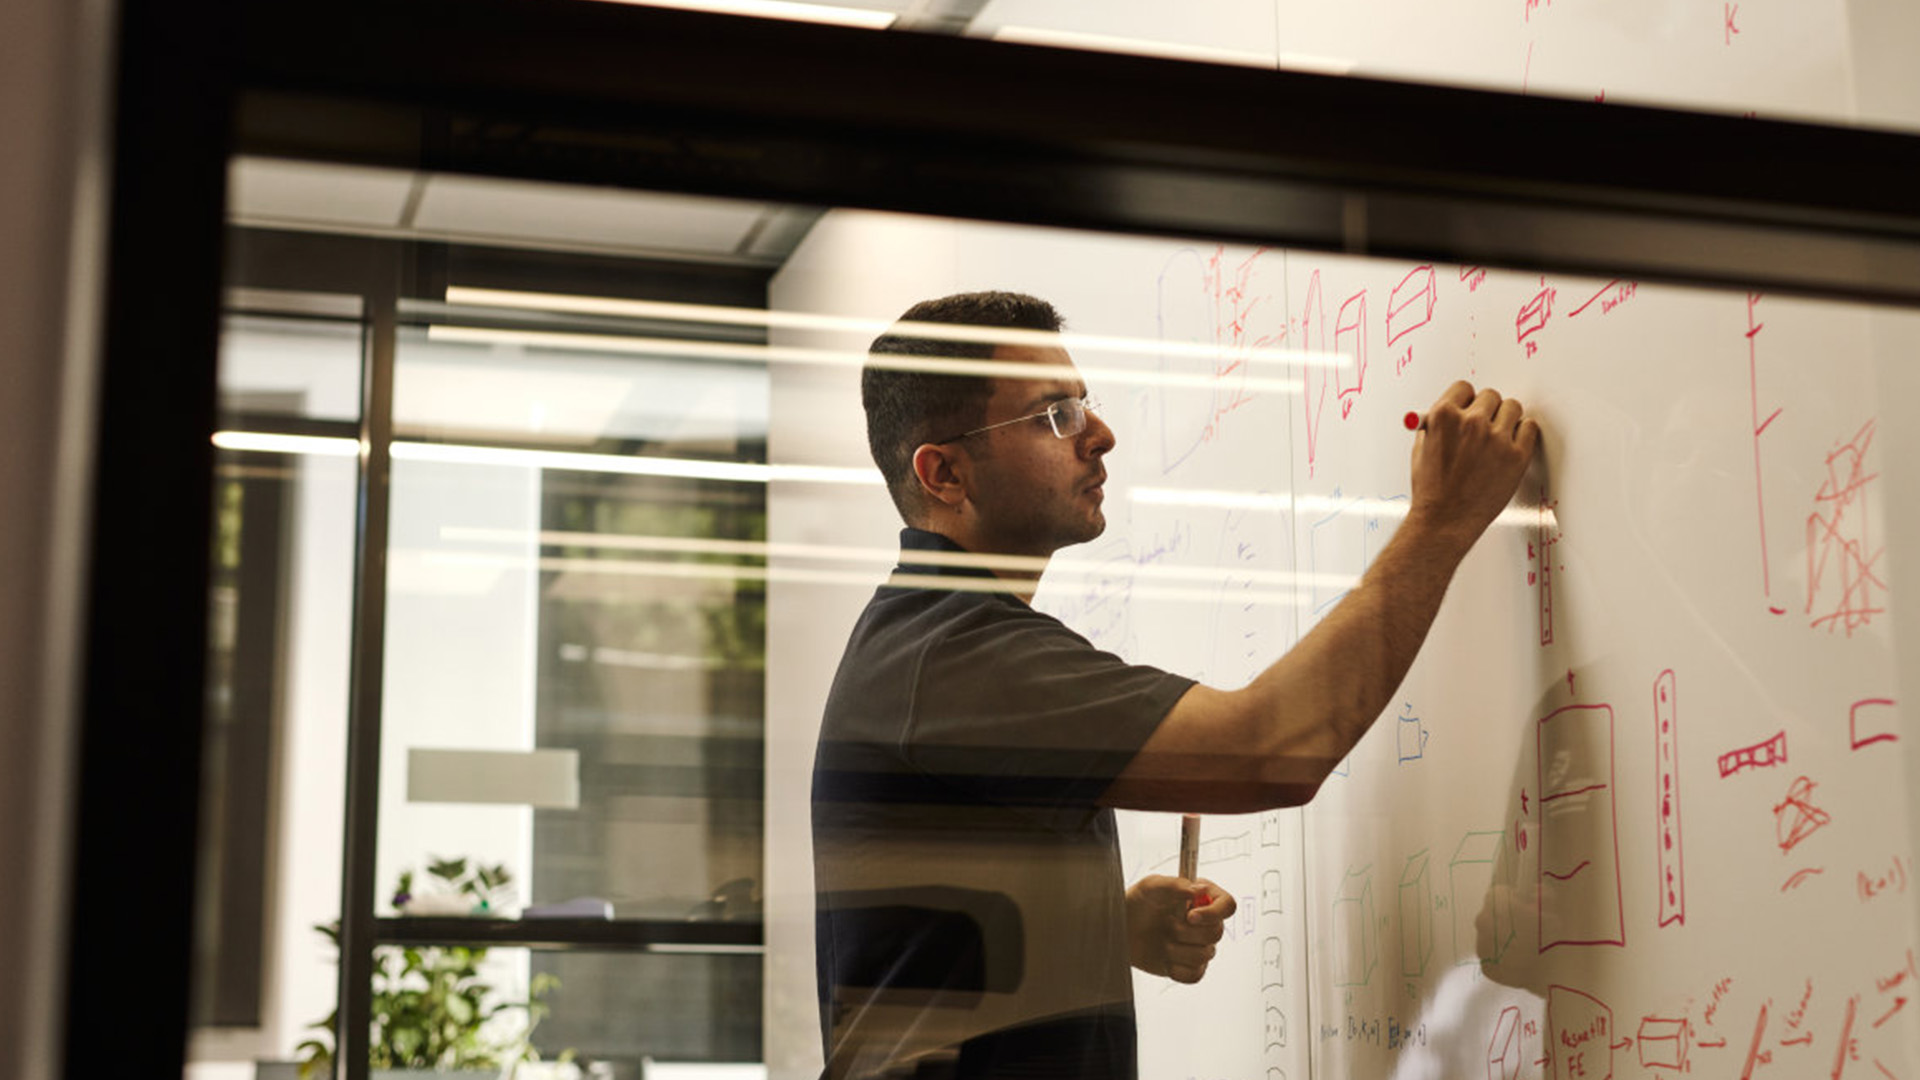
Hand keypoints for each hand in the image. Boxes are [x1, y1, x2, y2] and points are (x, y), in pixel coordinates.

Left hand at [1126, 874, 1235, 983]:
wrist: (1122, 929)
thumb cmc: (1137, 903)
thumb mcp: (1152, 886)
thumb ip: (1176, 885)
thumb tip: (1200, 890)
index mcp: (1202, 899)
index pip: (1228, 905)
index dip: (1214, 913)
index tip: (1190, 916)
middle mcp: (1205, 923)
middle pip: (1217, 932)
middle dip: (1187, 932)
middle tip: (1167, 925)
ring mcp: (1199, 946)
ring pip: (1205, 955)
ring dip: (1178, 949)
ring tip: (1162, 941)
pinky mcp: (1190, 967)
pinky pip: (1195, 975)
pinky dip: (1177, 969)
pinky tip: (1165, 958)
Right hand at [1407, 381, 1539, 553]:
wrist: (1444, 521)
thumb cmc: (1431, 490)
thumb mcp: (1421, 449)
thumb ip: (1436, 425)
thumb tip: (1450, 411)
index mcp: (1444, 416)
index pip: (1464, 388)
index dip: (1466, 400)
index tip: (1469, 409)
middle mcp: (1471, 422)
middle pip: (1491, 396)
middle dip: (1486, 410)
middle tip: (1483, 427)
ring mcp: (1496, 438)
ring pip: (1513, 407)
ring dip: (1506, 418)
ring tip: (1498, 436)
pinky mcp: (1517, 456)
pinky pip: (1530, 428)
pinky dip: (1523, 432)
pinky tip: (1512, 444)